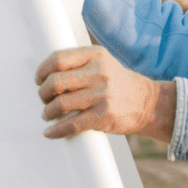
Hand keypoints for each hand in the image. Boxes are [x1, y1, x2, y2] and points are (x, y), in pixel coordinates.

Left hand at [35, 46, 175, 140]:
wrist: (148, 103)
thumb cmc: (120, 84)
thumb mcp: (103, 63)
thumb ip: (79, 64)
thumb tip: (47, 74)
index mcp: (95, 55)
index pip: (57, 59)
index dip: (42, 71)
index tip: (39, 80)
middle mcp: (98, 72)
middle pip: (55, 82)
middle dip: (43, 93)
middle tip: (44, 99)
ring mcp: (101, 94)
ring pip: (60, 104)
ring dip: (48, 112)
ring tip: (49, 114)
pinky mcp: (103, 115)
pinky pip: (72, 124)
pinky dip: (57, 130)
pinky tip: (51, 132)